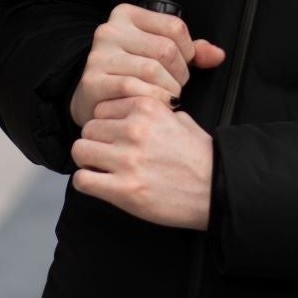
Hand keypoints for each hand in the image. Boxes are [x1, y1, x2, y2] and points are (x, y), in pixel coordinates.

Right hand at [71, 4, 226, 127]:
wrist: (94, 99)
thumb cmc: (131, 73)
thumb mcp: (160, 54)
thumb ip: (191, 51)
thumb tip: (217, 55)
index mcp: (126, 15)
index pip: (174, 27)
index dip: (187, 51)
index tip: (181, 65)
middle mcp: (109, 30)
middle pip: (166, 49)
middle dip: (179, 75)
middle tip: (174, 87)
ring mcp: (99, 55)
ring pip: (152, 71)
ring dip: (168, 90)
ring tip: (165, 97)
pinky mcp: (92, 81)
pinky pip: (134, 89)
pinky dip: (152, 100)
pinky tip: (152, 105)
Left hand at [72, 94, 214, 229]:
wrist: (216, 190)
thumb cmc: (201, 158)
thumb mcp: (181, 119)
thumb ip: (153, 111)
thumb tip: (132, 111)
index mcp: (147, 107)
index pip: (102, 108)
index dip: (106, 123)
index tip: (115, 136)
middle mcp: (134, 130)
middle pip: (88, 128)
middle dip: (96, 142)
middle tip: (109, 155)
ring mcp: (128, 160)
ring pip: (80, 151)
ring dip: (89, 161)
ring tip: (104, 169)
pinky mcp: (124, 189)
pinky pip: (82, 180)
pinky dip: (87, 183)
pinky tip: (102, 185)